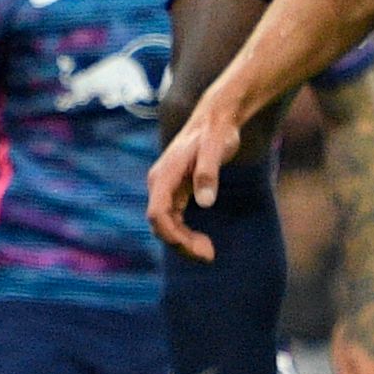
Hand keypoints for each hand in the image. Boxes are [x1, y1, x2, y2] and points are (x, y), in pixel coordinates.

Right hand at [148, 94, 246, 262]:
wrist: (216, 118)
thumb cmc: (216, 131)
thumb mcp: (216, 148)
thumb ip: (209, 173)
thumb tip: (205, 202)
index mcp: (164, 175)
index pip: (157, 213)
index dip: (171, 234)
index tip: (193, 248)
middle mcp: (160, 184)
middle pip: (161, 224)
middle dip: (182, 244)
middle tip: (209, 255)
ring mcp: (167, 189)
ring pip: (167, 226)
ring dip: (184, 243)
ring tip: (209, 253)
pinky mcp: (177, 192)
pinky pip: (175, 221)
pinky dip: (186, 235)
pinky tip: (203, 242)